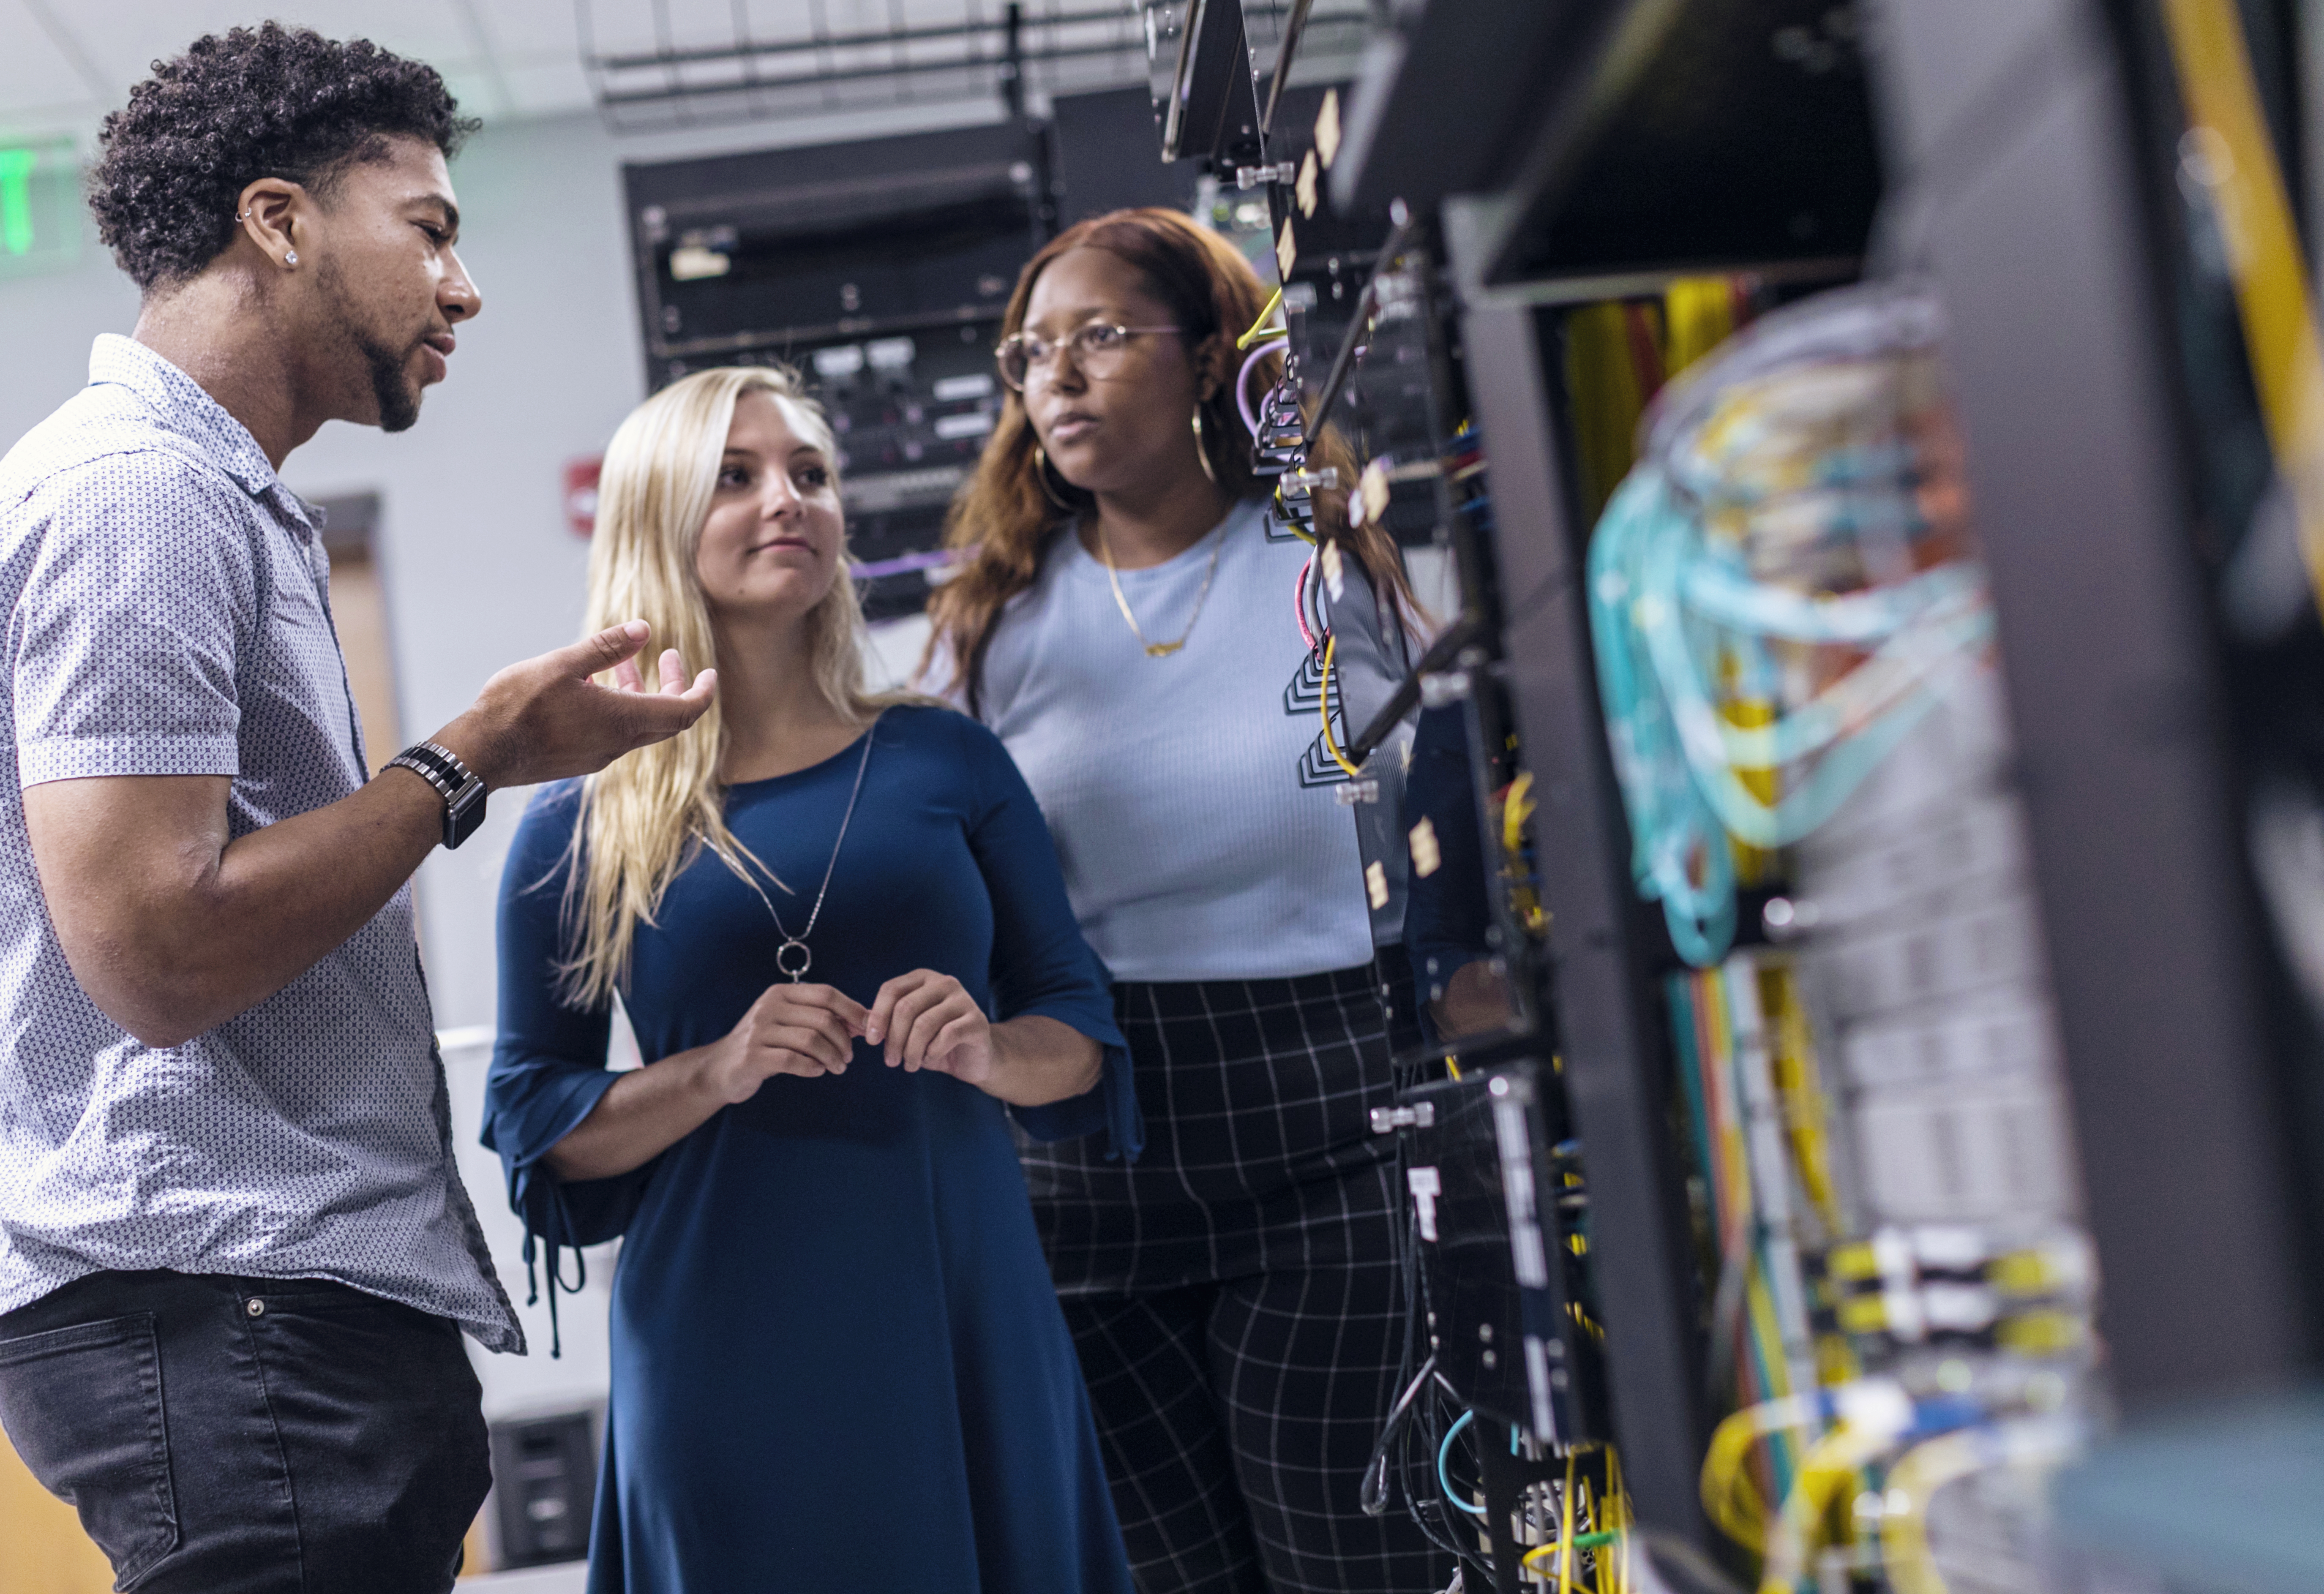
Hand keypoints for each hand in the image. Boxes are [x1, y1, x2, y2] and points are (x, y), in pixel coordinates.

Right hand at [434, 620, 717, 788]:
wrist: (481, 752)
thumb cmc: (518, 705)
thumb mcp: (564, 663)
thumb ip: (607, 647)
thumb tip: (644, 629)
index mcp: (622, 721)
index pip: (685, 712)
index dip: (703, 692)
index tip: (710, 673)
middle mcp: (618, 744)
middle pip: (667, 719)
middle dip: (674, 685)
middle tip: (667, 656)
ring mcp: (599, 756)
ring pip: (637, 724)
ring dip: (639, 692)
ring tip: (621, 661)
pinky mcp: (579, 760)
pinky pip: (613, 733)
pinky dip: (617, 707)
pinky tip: (591, 685)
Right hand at [699, 982, 868, 1104]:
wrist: (720, 1068)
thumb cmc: (764, 1045)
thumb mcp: (789, 1024)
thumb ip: (821, 1019)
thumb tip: (864, 1021)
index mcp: (780, 993)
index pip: (826, 994)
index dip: (852, 1010)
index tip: (867, 1028)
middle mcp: (769, 1007)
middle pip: (823, 1018)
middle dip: (844, 1040)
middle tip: (849, 1057)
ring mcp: (758, 1031)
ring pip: (811, 1040)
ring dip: (832, 1056)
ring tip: (838, 1067)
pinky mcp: (752, 1056)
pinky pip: (793, 1060)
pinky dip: (812, 1067)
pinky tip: (818, 1071)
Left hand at [867, 970, 993, 1084]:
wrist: (974, 1057)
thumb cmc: (935, 1041)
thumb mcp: (907, 1029)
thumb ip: (886, 1022)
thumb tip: (855, 1023)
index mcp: (924, 979)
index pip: (891, 989)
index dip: (877, 1016)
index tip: (871, 1041)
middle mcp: (944, 983)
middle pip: (905, 1008)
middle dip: (893, 1039)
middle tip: (890, 1061)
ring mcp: (963, 1000)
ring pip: (923, 1025)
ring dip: (911, 1051)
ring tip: (909, 1065)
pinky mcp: (977, 1021)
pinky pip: (946, 1036)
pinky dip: (932, 1053)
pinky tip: (930, 1059)